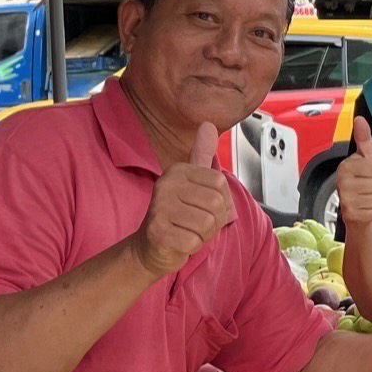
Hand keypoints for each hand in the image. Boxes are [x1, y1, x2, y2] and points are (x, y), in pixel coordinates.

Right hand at [133, 122, 231, 276]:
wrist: (150, 247)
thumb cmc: (178, 216)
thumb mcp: (192, 183)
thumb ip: (201, 156)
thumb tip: (209, 125)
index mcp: (177, 170)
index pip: (220, 182)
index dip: (221, 201)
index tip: (203, 206)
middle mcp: (165, 184)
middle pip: (216, 203)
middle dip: (213, 220)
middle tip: (195, 223)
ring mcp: (159, 207)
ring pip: (207, 223)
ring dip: (203, 234)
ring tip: (187, 231)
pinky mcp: (157, 231)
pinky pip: (194, 241)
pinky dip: (192, 246)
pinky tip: (179, 242)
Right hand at [336, 117, 371, 230]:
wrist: (358, 207)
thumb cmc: (364, 180)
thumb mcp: (367, 157)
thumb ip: (364, 138)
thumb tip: (360, 119)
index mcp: (344, 166)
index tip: (368, 174)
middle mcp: (341, 183)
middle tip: (368, 187)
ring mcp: (345, 200)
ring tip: (368, 197)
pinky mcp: (351, 215)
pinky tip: (366, 208)